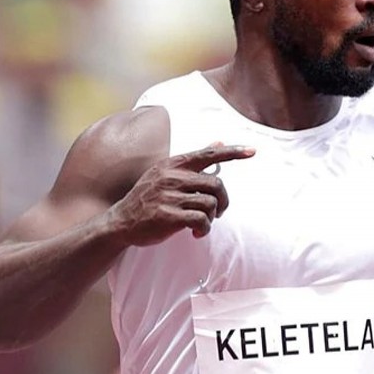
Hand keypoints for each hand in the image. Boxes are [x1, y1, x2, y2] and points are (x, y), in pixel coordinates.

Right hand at [109, 143, 254, 244]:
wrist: (120, 222)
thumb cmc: (148, 198)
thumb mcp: (166, 172)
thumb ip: (193, 160)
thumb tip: (219, 141)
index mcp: (173, 164)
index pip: (208, 154)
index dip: (233, 152)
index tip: (252, 151)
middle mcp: (172, 176)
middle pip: (216, 184)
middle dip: (223, 200)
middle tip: (218, 212)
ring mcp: (169, 195)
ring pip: (210, 203)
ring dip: (212, 217)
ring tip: (202, 223)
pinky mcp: (167, 215)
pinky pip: (200, 220)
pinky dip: (204, 228)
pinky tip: (197, 232)